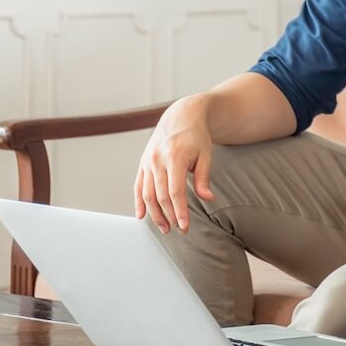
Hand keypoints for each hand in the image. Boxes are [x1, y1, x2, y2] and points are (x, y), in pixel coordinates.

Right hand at [134, 94, 214, 233]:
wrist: (181, 115)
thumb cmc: (196, 136)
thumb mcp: (205, 154)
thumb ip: (203, 177)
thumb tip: (208, 198)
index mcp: (174, 157)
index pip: (175, 191)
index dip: (179, 211)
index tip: (184, 227)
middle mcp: (157, 159)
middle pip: (160, 196)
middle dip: (169, 216)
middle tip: (178, 230)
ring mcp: (148, 161)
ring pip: (147, 194)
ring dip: (154, 213)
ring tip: (165, 227)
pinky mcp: (143, 162)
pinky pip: (138, 185)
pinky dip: (139, 202)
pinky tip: (142, 216)